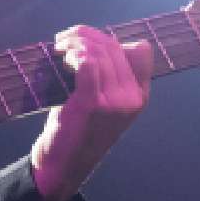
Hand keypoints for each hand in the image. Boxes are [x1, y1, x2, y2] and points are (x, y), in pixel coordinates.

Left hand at [29, 26, 152, 200]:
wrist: (65, 165)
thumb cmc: (80, 130)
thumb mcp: (105, 103)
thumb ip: (111, 77)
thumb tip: (105, 43)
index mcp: (140, 95)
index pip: (141, 51)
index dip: (111, 39)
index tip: (87, 39)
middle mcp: (133, 98)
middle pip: (114, 47)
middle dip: (86, 35)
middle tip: (63, 38)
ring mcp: (115, 102)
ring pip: (99, 53)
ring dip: (75, 42)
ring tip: (59, 46)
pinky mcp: (92, 104)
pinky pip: (87, 65)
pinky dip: (73, 54)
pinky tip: (61, 56)